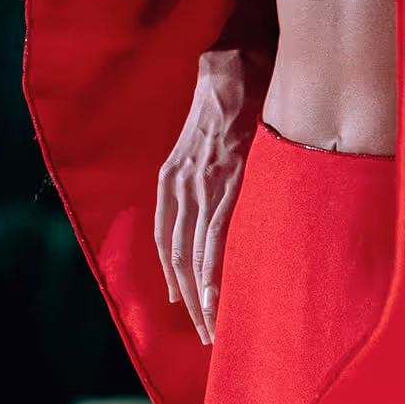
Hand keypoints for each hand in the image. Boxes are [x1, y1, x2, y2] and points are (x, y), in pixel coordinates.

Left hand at [154, 46, 260, 343]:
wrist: (236, 71)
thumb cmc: (227, 106)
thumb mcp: (200, 146)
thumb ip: (200, 179)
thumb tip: (215, 209)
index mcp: (171, 181)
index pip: (168, 243)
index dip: (174, 278)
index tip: (186, 306)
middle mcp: (178, 187)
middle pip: (177, 257)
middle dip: (189, 299)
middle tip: (204, 332)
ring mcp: (200, 188)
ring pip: (193, 256)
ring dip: (201, 297)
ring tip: (213, 328)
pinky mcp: (226, 185)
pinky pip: (214, 240)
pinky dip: (212, 274)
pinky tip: (216, 300)